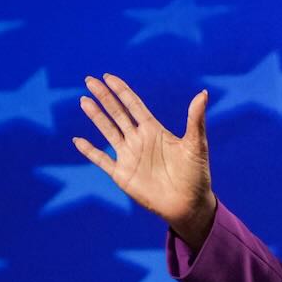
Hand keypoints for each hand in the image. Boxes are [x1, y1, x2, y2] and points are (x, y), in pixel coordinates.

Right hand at [71, 73, 214, 237]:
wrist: (189, 204)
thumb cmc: (196, 175)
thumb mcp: (196, 145)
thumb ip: (195, 119)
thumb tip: (204, 93)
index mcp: (155, 131)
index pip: (134, 105)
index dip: (121, 90)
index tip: (108, 76)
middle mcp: (139, 140)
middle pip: (117, 113)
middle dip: (104, 97)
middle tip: (89, 79)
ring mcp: (129, 156)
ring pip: (108, 131)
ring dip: (96, 116)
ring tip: (84, 100)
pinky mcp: (122, 174)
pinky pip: (102, 160)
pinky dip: (90, 151)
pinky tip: (77, 140)